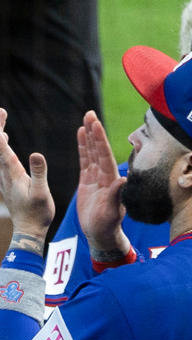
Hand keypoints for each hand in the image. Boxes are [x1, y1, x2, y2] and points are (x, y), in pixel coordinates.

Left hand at [0, 109, 53, 243]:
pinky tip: (5, 139)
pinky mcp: (7, 179)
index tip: (0, 115)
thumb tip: (36, 153)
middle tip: (1, 110)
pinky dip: (1, 144)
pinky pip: (0, 157)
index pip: (2, 149)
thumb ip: (38, 172)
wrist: (29, 229)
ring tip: (2, 119)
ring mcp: (4, 176)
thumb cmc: (37, 212)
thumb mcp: (41, 192)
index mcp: (12, 174)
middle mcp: (4, 173)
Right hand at [75, 112, 132, 262]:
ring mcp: (97, 177)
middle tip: (90, 114)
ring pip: (92, 152)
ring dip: (89, 136)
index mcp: (111, 180)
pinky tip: (81, 134)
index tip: (96, 125)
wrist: (100, 233)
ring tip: (86, 118)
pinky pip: (85, 160)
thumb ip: (116, 195)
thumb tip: (123, 179)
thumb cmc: (107, 225)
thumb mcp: (112, 211)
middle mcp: (105, 175)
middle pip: (99, 149)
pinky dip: (83, 147)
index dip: (100, 141)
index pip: (105, 156)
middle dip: (95, 132)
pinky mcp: (88, 180)